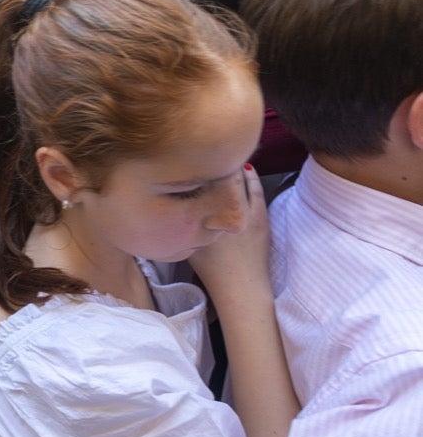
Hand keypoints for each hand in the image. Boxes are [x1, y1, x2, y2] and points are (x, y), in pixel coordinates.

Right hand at [188, 165, 269, 312]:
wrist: (240, 287)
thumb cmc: (210, 270)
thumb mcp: (186, 245)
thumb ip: (181, 223)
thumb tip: (177, 202)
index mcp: (197, 216)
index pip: (196, 183)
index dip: (195, 167)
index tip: (192, 157)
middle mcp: (218, 211)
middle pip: (217, 178)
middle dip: (214, 162)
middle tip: (210, 149)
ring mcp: (242, 212)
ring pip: (237, 180)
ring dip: (233, 167)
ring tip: (229, 156)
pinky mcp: (259, 215)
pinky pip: (255, 188)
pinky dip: (251, 177)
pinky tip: (247, 169)